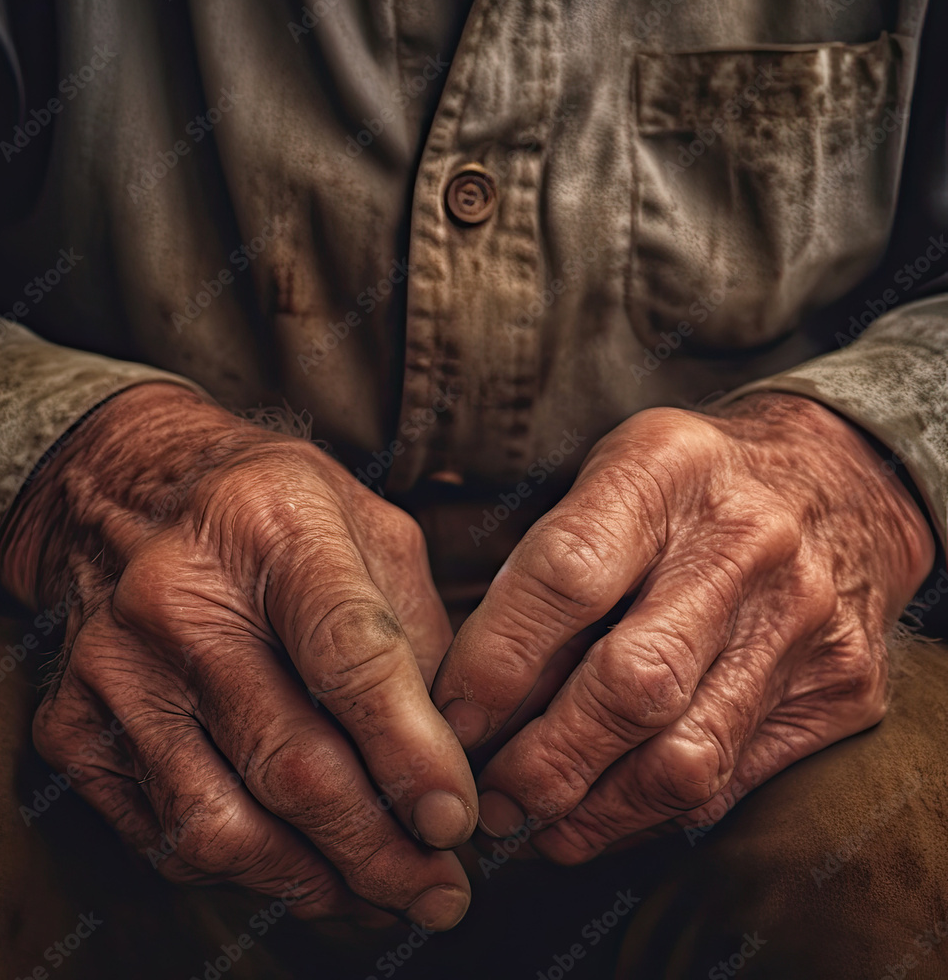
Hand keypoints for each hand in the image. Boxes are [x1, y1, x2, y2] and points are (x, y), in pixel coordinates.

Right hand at [0, 383, 475, 929]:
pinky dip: (246, 871)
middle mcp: (180, 599)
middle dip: (380, 850)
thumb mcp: (367, 525)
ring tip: (380, 898)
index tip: (456, 822)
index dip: (412, 755)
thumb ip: (418, 629)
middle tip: (439, 890)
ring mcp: (116, 669)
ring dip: (317, 883)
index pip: (352, 660)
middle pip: (292, 761)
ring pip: (222, 824)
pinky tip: (302, 869)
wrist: (123, 491)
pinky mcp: (74, 725)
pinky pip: (166, 834)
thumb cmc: (268, 509)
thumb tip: (454, 754)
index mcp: (274, 529)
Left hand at [433, 394, 933, 862]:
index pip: (565, 576)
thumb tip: (472, 697)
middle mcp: (743, 545)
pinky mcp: (839, 690)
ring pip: (684, 755)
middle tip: (488, 796)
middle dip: (543, 760)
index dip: (497, 663)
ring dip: (591, 810)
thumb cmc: (686, 489)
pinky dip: (649, 817)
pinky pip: (731, 781)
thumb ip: (544, 570)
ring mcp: (802, 622)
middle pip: (632, 682)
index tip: (452, 720)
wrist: (841, 482)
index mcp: (665, 470)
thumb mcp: (608, 479)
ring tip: (534, 824)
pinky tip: (599, 819)